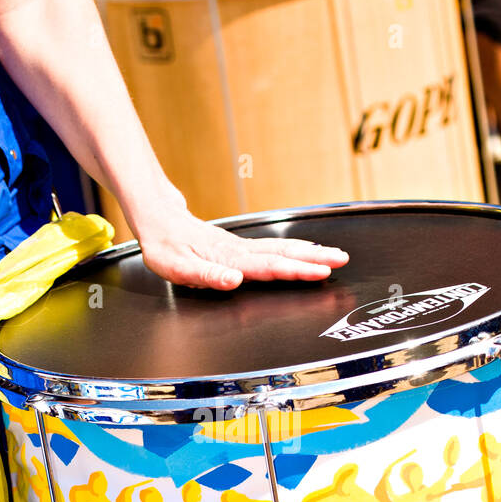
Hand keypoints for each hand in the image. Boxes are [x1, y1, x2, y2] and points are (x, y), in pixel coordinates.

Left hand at [138, 210, 348, 288]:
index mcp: (229, 259)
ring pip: (282, 248)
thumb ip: (207, 275)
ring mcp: (242, 248)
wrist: (159, 221)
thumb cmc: (166, 247)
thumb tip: (234, 280)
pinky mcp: (239, 247)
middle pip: (283, 254)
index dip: (296, 270)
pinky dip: (294, 249)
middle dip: (314, 258)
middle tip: (342, 259)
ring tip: (334, 255)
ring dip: (309, 252)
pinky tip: (307, 251)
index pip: (270, 266)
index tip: (321, 272)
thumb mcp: (178, 267)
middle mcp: (240, 252)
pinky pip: (273, 247)